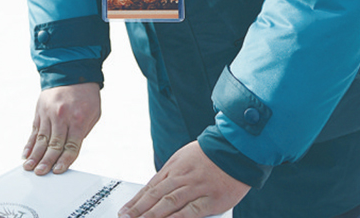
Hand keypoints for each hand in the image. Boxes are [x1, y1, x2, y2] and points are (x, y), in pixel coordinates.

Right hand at [22, 83, 100, 174]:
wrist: (72, 71)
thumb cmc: (86, 94)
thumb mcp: (94, 113)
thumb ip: (83, 132)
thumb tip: (70, 150)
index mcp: (78, 119)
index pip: (71, 146)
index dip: (64, 161)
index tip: (58, 171)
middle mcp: (62, 117)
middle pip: (54, 145)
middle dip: (46, 161)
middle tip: (40, 172)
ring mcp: (49, 113)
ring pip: (41, 139)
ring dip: (35, 155)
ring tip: (29, 167)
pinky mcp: (40, 110)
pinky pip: (34, 130)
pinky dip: (30, 142)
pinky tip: (26, 153)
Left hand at [118, 142, 249, 217]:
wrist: (235, 148)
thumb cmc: (209, 155)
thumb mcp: (184, 158)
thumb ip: (171, 175)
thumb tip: (155, 190)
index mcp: (174, 168)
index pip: (150, 187)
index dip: (136, 201)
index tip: (124, 212)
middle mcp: (182, 177)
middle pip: (156, 196)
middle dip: (139, 210)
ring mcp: (197, 187)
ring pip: (170, 203)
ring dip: (153, 215)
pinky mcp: (212, 198)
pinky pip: (193, 210)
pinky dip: (179, 217)